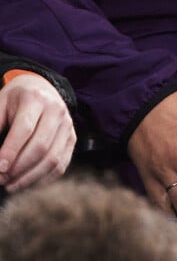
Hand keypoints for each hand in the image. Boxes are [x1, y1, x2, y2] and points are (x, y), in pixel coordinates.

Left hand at [0, 73, 76, 191]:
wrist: (42, 88)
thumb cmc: (16, 100)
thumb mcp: (1, 104)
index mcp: (35, 98)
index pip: (25, 129)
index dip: (10, 152)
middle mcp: (56, 110)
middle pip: (40, 147)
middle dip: (18, 169)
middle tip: (2, 179)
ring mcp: (67, 124)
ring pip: (52, 159)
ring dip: (30, 178)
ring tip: (11, 185)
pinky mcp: (72, 138)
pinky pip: (61, 165)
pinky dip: (43, 180)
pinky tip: (27, 183)